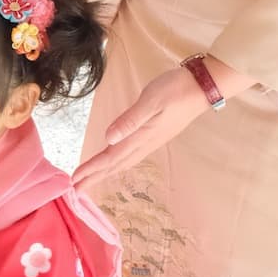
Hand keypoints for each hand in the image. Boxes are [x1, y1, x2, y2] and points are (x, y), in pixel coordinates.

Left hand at [72, 57, 249, 191]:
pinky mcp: (155, 135)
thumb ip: (130, 120)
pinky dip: (118, 161)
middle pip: (116, 165)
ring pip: (124, 161)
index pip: (111, 157)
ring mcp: (152, 140)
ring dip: (106, 171)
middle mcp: (146, 143)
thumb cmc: (175, 90)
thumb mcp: (151, 100)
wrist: (202, 87)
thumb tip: (108, 138)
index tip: (75, 182)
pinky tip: (114, 160)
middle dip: (95, 176)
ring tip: (91, 178)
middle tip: (76, 189)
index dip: (92, 169)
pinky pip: (131, 155)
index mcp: (142, 136)